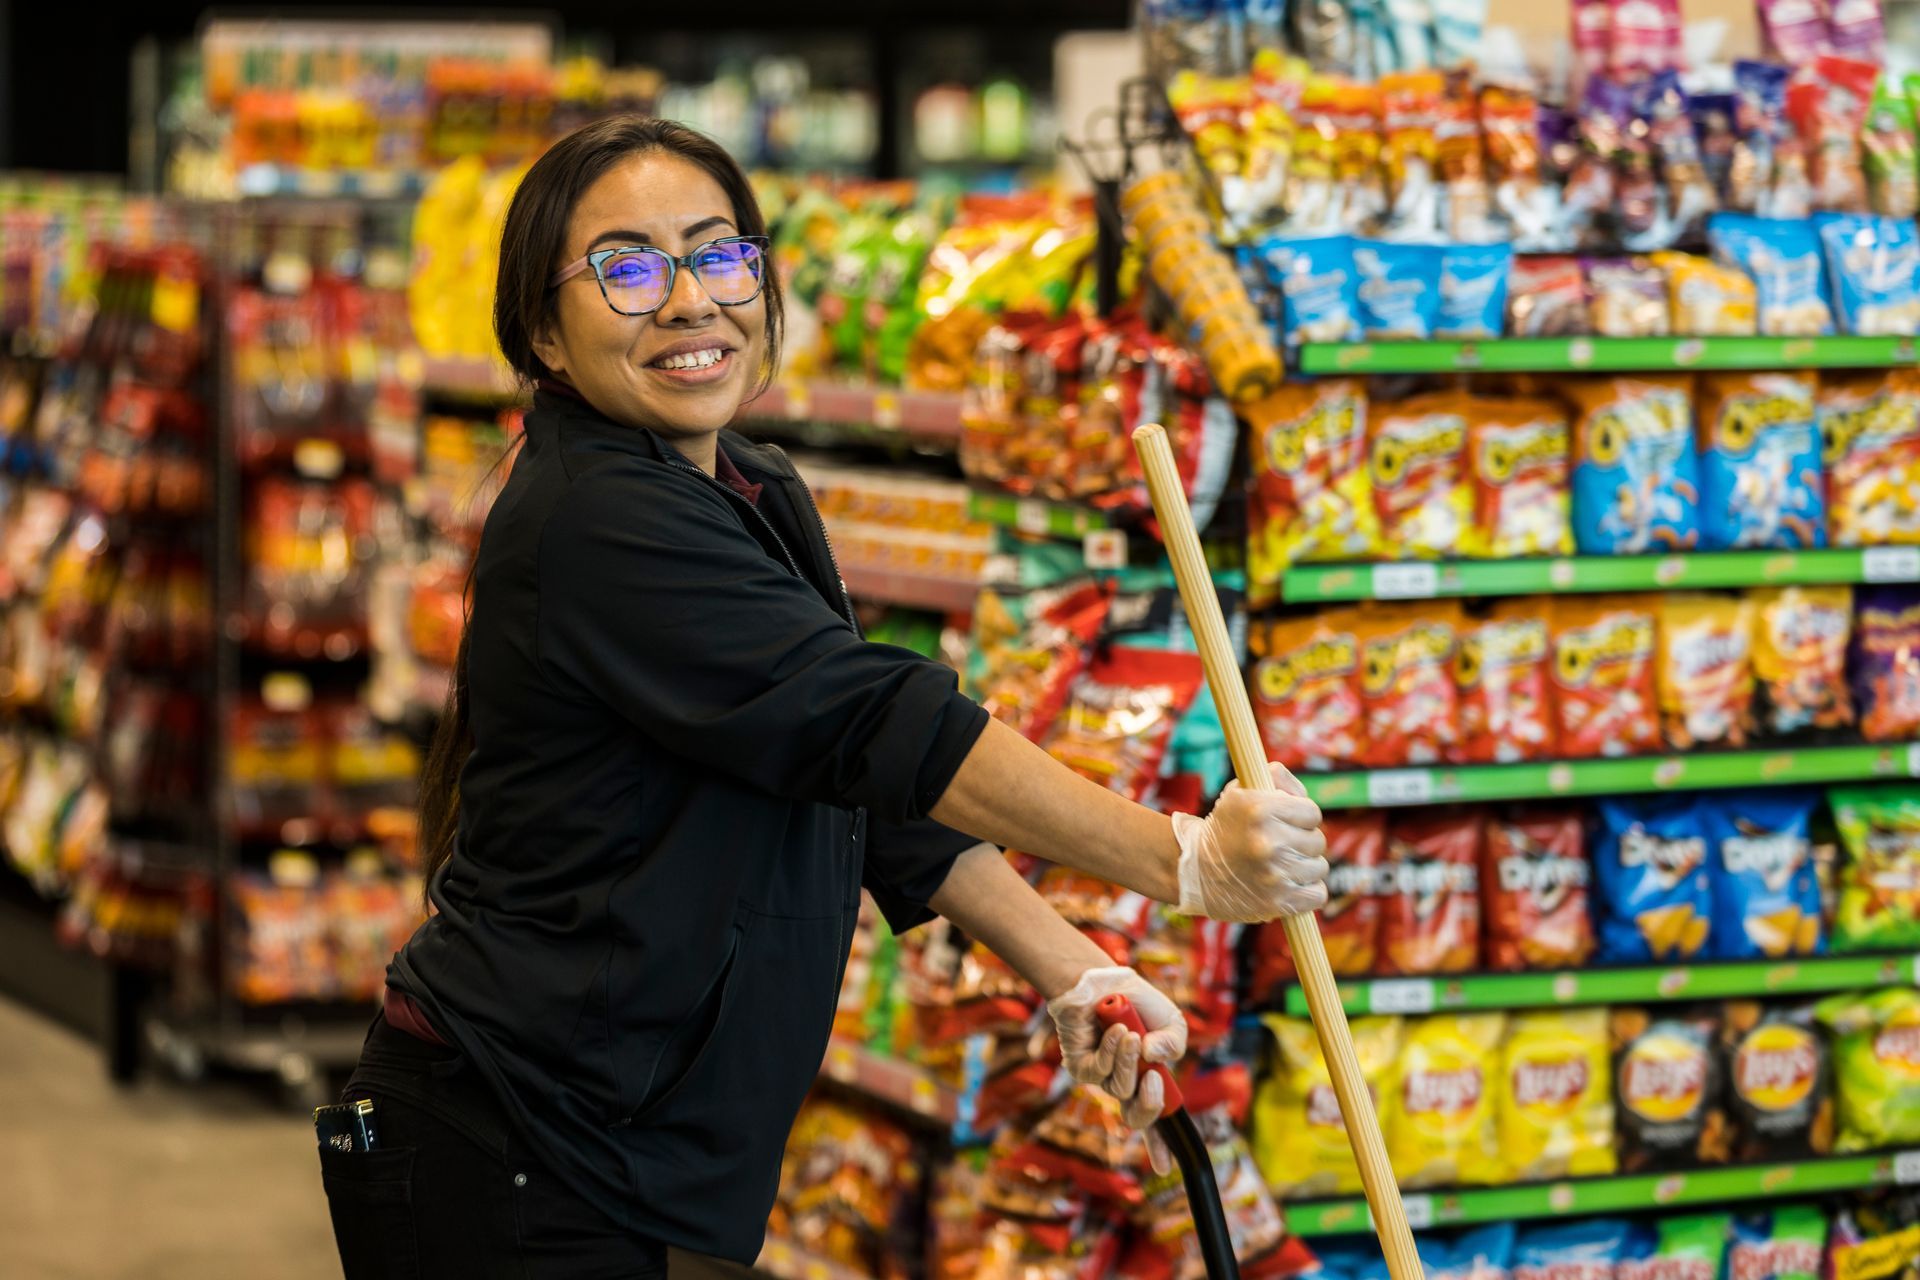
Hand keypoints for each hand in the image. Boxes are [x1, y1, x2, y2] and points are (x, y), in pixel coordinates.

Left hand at [1045, 965, 1187, 1172]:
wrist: (1105, 983)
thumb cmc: (1137, 1004)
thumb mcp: (1171, 1022)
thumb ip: (1174, 1044)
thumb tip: (1154, 1060)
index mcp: (1149, 1081)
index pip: (1157, 1120)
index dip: (1161, 1145)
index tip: (1167, 1167)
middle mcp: (1125, 1084)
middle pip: (1137, 1117)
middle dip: (1148, 1103)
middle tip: (1152, 1079)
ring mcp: (1102, 1078)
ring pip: (1119, 1088)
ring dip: (1128, 1061)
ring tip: (1130, 1035)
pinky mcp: (1080, 1067)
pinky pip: (1097, 1072)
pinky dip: (1110, 1050)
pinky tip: (1113, 1031)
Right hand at [1172, 762, 1329, 922]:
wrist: (1194, 872)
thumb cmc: (1225, 829)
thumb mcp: (1240, 793)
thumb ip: (1274, 779)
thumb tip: (1301, 791)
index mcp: (1260, 810)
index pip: (1312, 812)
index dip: (1300, 817)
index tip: (1285, 823)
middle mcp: (1269, 842)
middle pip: (1317, 840)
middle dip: (1301, 842)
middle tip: (1279, 845)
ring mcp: (1274, 875)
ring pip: (1319, 867)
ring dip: (1304, 867)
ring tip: (1280, 866)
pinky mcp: (1278, 902)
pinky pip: (1317, 894)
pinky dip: (1306, 891)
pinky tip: (1287, 885)